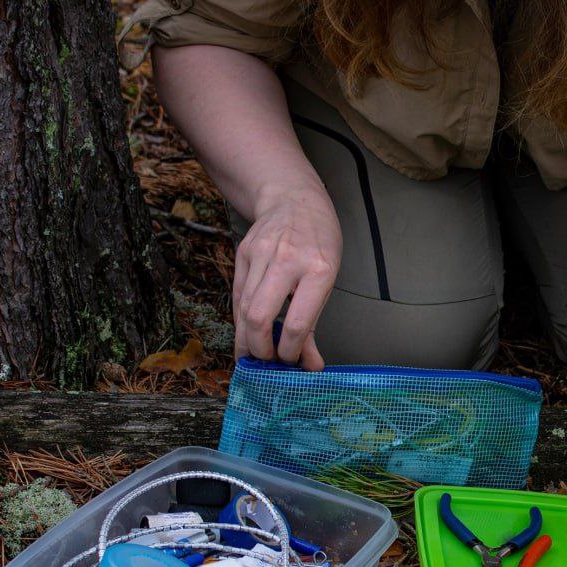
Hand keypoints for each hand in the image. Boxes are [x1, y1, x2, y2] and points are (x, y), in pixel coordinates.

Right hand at [233, 186, 341, 369]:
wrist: (294, 200)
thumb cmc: (318, 243)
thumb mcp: (328, 280)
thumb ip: (314, 324)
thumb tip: (310, 365)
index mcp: (318, 270)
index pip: (296, 323)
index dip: (289, 351)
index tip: (289, 361)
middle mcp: (287, 261)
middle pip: (259, 317)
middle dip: (259, 349)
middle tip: (266, 363)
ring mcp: (261, 255)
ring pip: (243, 308)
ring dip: (245, 339)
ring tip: (253, 355)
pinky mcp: (242, 253)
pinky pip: (238, 295)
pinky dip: (241, 319)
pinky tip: (246, 332)